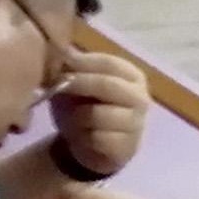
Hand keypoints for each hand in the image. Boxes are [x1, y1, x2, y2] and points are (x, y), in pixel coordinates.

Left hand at [44, 48, 151, 180]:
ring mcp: (136, 123)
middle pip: (107, 85)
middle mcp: (140, 97)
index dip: (81, 63)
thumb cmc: (84, 108)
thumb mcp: (75, 85)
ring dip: (77, 117)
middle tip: (58, 90)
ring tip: (71, 120)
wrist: (93, 146)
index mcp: (131, 76)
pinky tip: (82, 138)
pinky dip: (83, 138)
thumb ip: (72, 68)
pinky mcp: (127, 147)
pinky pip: (97, 138)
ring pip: (98, 114)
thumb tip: (62, 51)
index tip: (59, 67)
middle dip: (78, 85)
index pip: (108, 63)